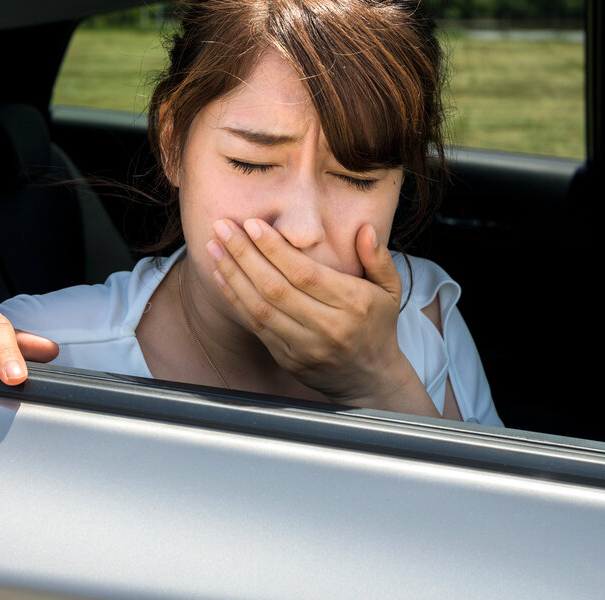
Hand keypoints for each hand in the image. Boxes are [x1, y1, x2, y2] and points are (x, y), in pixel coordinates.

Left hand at [207, 219, 438, 416]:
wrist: (370, 379)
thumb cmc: (378, 326)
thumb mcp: (390, 290)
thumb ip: (378, 258)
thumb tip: (365, 228)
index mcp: (352, 304)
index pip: (305, 273)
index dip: (275, 249)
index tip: (253, 224)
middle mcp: (327, 327)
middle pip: (276, 288)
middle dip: (245, 255)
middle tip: (223, 227)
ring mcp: (305, 346)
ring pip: (261, 307)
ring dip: (233, 275)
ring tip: (214, 247)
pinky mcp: (288, 358)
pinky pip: (256, 326)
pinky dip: (235, 299)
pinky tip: (221, 276)